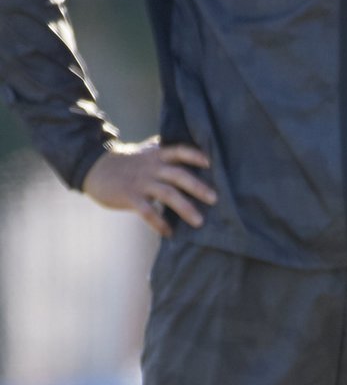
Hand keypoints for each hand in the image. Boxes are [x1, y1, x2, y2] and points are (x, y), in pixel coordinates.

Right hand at [83, 139, 216, 236]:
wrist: (93, 169)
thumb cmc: (126, 163)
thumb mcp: (145, 153)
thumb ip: (164, 154)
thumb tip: (192, 157)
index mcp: (156, 155)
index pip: (179, 151)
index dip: (195, 155)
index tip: (210, 164)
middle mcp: (151, 167)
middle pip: (178, 175)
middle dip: (197, 187)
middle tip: (215, 199)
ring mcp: (140, 182)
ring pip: (167, 194)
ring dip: (185, 208)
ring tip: (199, 222)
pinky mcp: (129, 196)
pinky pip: (147, 211)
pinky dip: (159, 223)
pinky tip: (169, 233)